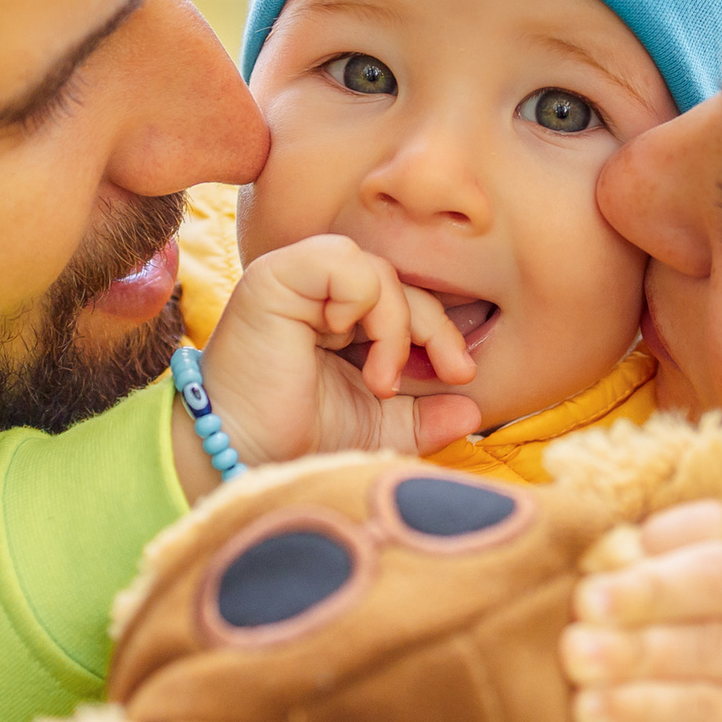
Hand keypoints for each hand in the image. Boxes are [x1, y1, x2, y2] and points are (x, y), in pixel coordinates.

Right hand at [173, 235, 480, 498]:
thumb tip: (475, 411)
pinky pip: (344, 260)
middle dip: (436, 328)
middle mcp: (317, 292)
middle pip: (401, 282)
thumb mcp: (377, 428)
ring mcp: (295, 280)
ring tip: (382, 380)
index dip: (440, 331)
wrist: (246, 461)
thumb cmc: (298, 442)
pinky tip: (350, 348)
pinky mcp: (275, 277)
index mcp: (339, 316)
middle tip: (453, 373)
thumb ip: (425, 417)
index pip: (407, 299)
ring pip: (379, 270)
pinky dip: (363, 300)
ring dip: (398, 325)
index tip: (462, 376)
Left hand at [560, 499, 721, 721]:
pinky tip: (592, 711)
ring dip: (637, 652)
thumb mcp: (638, 613)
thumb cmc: (653, 664)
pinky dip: (642, 709)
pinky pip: (705, 715)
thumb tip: (590, 558)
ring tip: (576, 659)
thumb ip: (619, 578)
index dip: (654, 538)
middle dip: (649, 589)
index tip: (592, 560)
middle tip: (585, 603)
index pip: (717, 525)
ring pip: (714, 648)